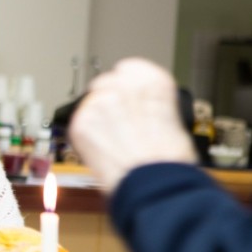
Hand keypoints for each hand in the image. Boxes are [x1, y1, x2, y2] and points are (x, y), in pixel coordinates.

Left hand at [69, 58, 196, 191]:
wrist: (155, 182)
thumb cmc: (169, 158)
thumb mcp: (171, 117)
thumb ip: (150, 103)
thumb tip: (140, 108)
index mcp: (150, 78)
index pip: (127, 69)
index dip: (126, 87)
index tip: (127, 98)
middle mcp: (122, 83)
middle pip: (105, 84)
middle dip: (109, 102)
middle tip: (119, 124)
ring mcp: (98, 102)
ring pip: (90, 104)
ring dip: (97, 119)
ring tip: (114, 141)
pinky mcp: (80, 122)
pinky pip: (79, 123)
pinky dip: (87, 135)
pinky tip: (103, 148)